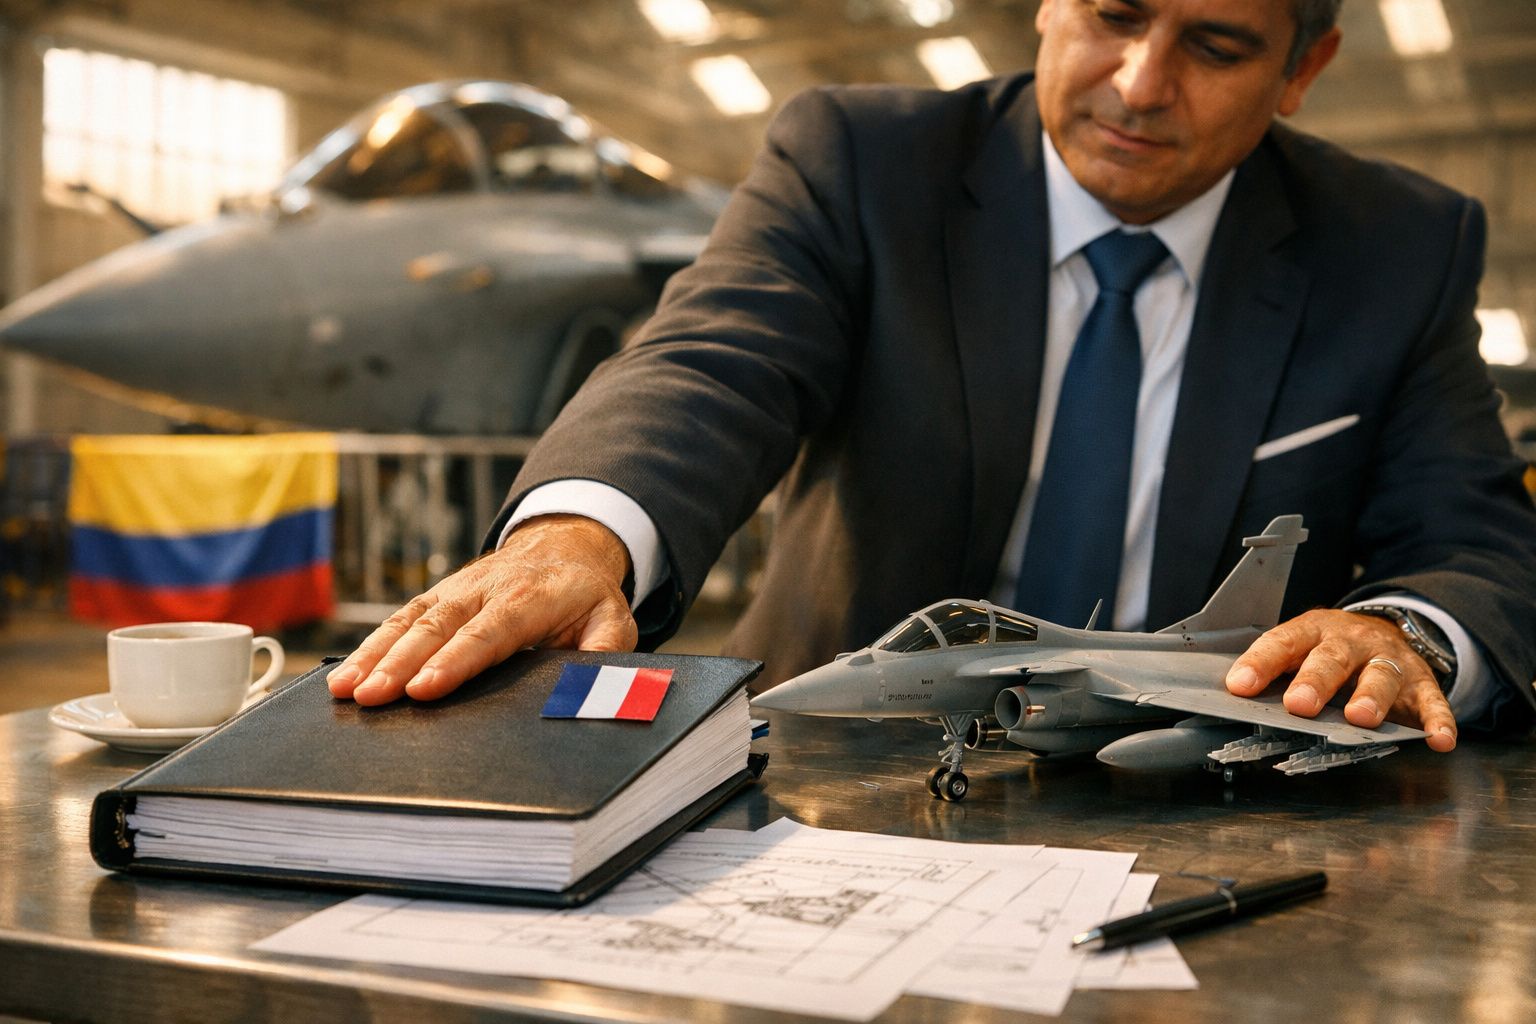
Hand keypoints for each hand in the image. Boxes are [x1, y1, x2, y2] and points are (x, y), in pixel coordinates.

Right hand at [326, 514, 637, 705]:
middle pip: (438, 627)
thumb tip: (594, 680)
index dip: (456, 660)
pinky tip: (344, 676)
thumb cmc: (587, 597)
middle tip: (370, 696)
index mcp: (530, 598)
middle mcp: (485, 589)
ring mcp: (456, 590)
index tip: (424, 687)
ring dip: (374, 654)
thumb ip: (605, 650)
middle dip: (401, 662)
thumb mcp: (613, 620)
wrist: (564, 546)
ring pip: (410, 620)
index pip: (490, 632)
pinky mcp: (436, 596)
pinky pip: (398, 619)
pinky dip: (368, 646)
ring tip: (344, 690)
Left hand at [1224, 609, 1456, 751]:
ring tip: (1359, 719)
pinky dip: (1439, 721)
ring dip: (1370, 697)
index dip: (1261, 663)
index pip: (1283, 643)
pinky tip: (1438, 740)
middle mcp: (1352, 642)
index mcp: (1313, 631)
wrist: (1384, 629)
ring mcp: (1389, 659)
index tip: (1240, 686)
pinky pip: (1432, 700)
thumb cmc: (1327, 649)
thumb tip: (1235, 697)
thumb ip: (1275, 671)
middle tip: (1299, 705)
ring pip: (1382, 675)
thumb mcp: (1300, 649)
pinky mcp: (1421, 681)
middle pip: (1333, 658)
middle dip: (1316, 681)